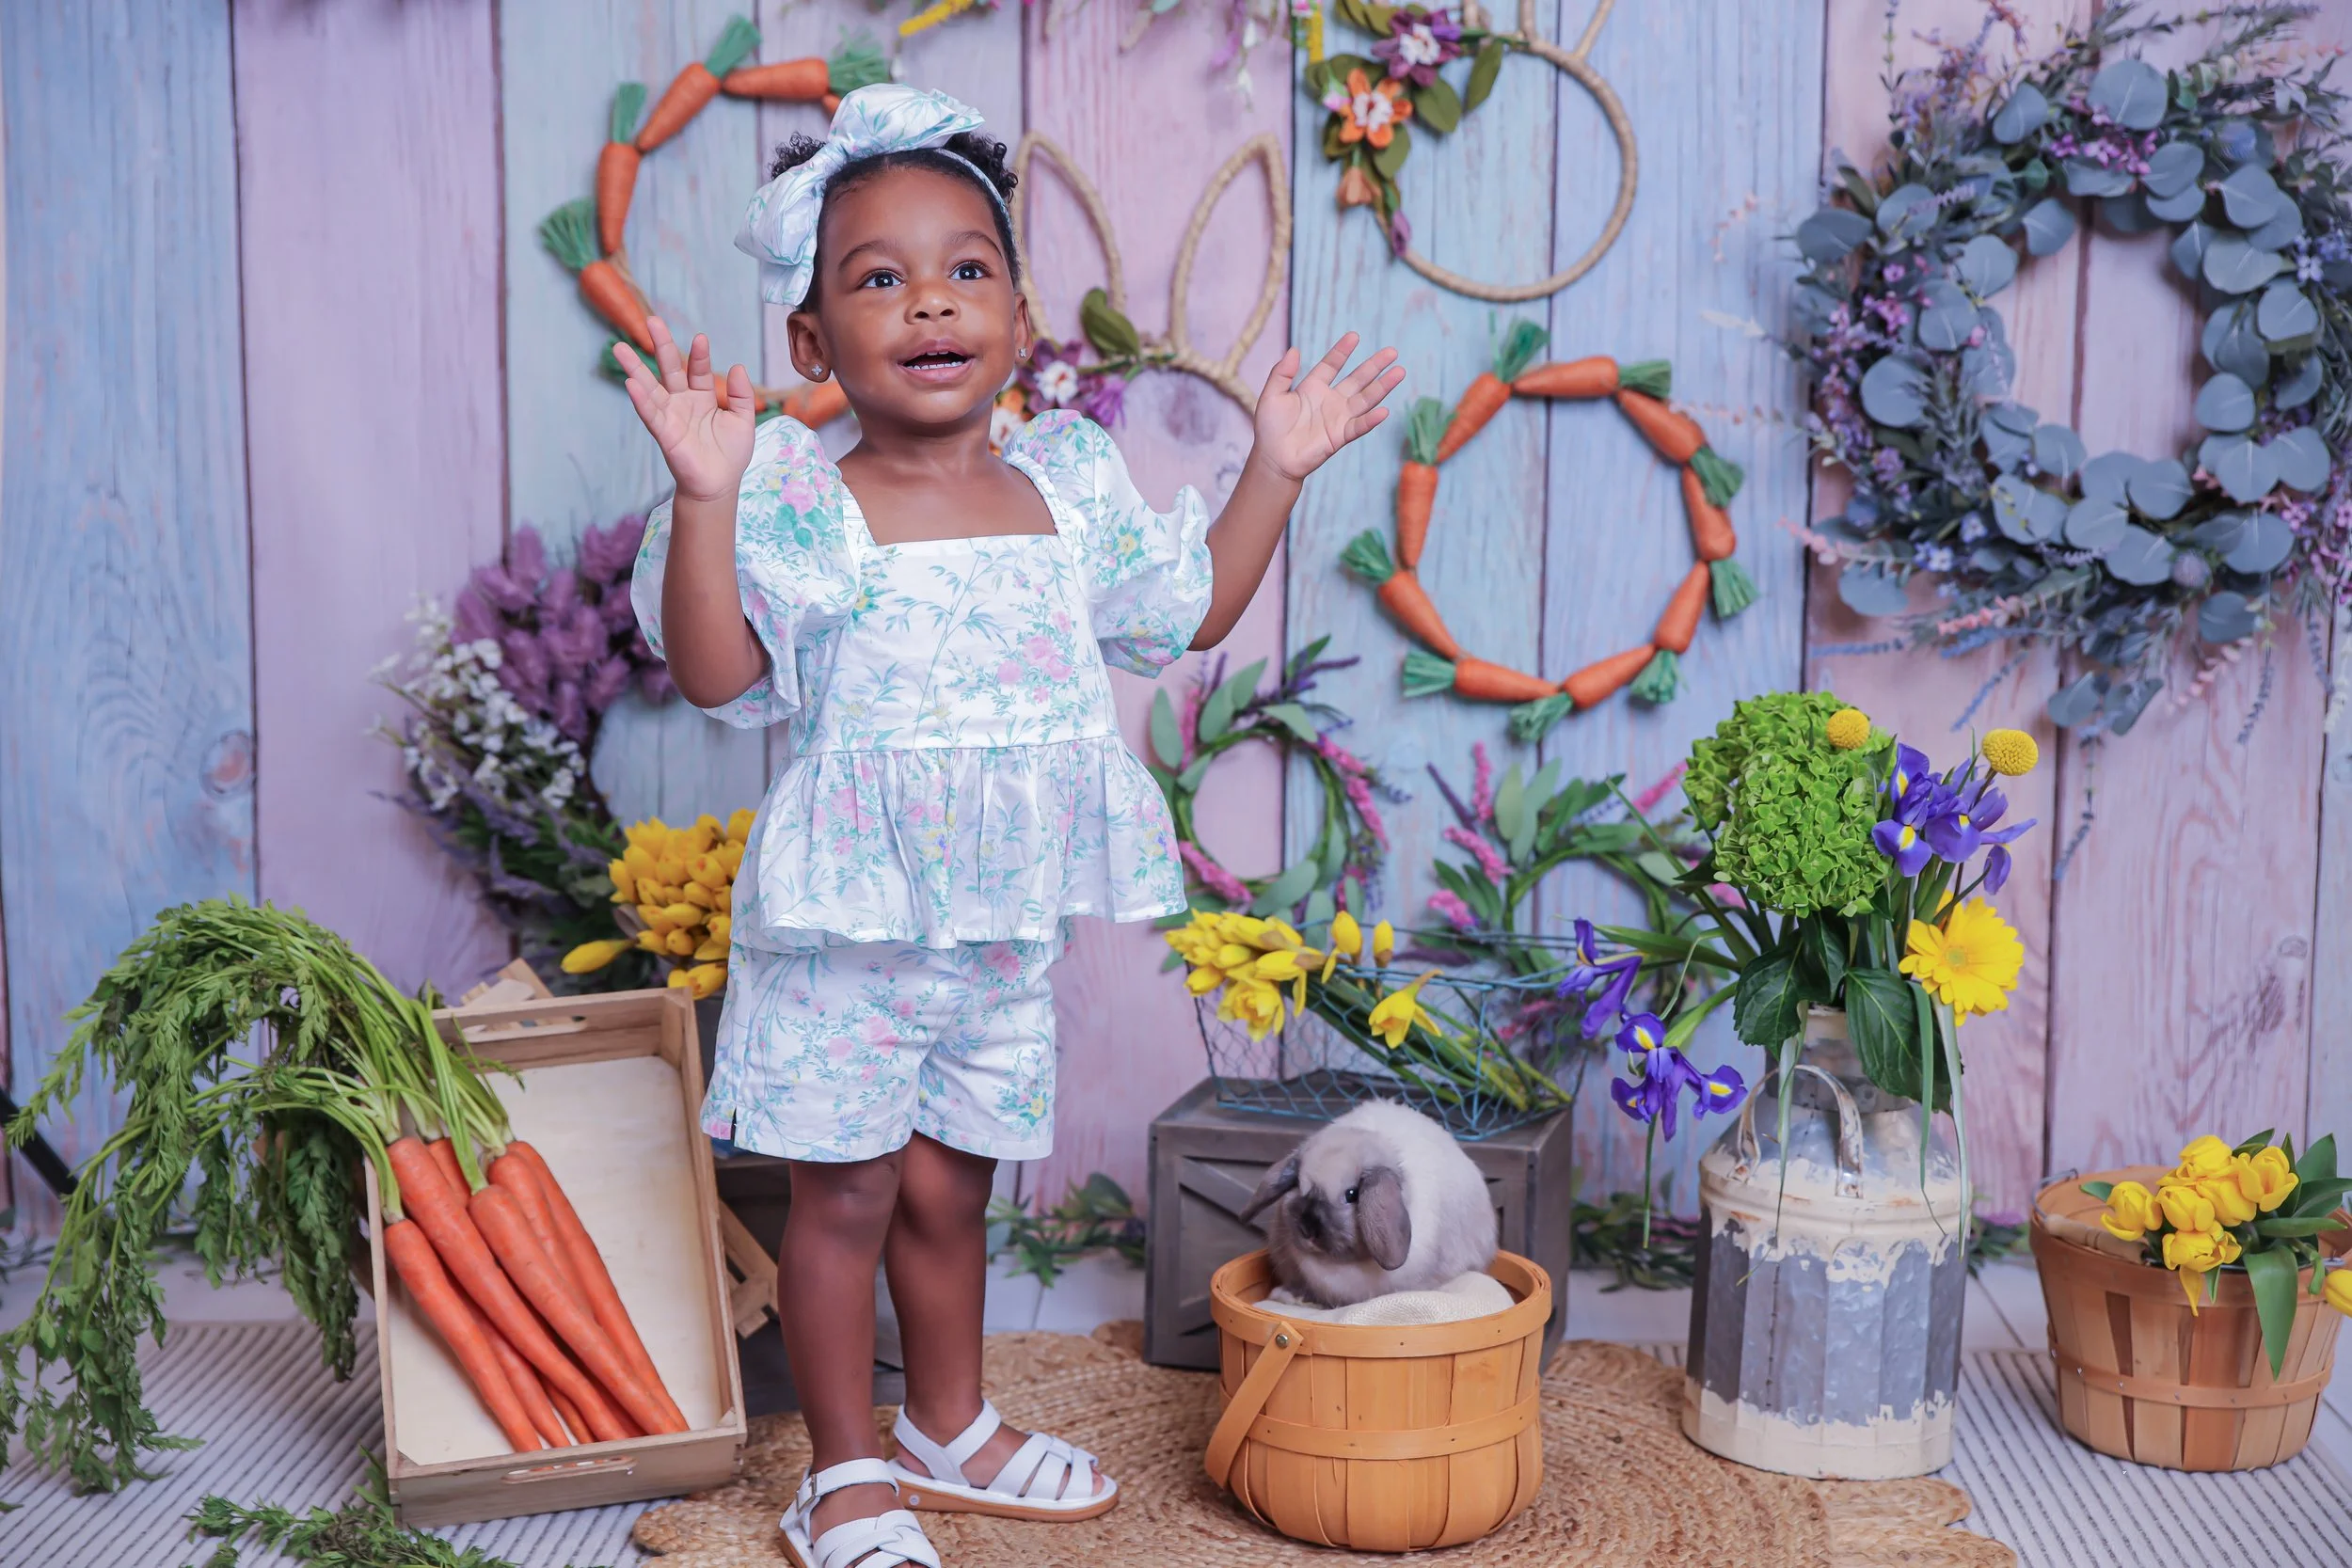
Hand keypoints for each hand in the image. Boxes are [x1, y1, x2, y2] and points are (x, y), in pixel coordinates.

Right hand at [615, 317, 757, 503]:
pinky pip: (651, 414)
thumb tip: (739, 366)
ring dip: (635, 369)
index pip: (699, 370)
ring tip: (620, 347)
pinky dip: (641, 400)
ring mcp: (671, 417)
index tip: (701, 338)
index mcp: (702, 397)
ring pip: (651, 388)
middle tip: (652, 321)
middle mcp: (683, 402)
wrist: (719, 486)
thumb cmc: (730, 455)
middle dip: (662, 346)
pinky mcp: (664, 434)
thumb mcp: (743, 421)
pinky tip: (631, 384)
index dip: (700, 355)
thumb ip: (741, 395)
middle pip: (670, 369)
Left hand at [1250, 333, 1404, 482]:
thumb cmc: (1269, 428)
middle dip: (1374, 365)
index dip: (1342, 351)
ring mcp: (1338, 418)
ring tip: (1399, 372)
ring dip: (1383, 387)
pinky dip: (1371, 420)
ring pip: (1365, 399)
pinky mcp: (1339, 436)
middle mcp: (1330, 400)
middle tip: (1391, 352)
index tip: (1354, 336)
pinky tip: (1384, 411)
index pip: (1332, 365)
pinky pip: (1358, 426)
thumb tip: (1293, 350)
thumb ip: (1281, 373)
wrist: (1273, 459)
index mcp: (1313, 387)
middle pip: (1357, 379)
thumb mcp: (1271, 395)